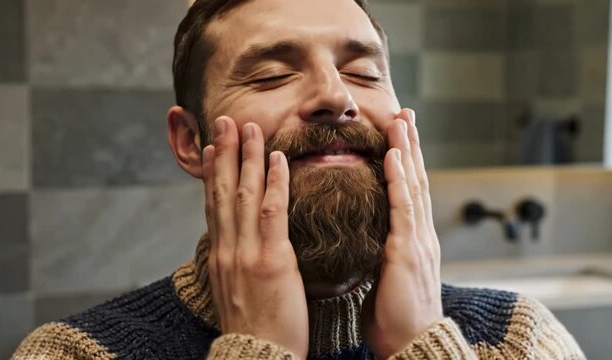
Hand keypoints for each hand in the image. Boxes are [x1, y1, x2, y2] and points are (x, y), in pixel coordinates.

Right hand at [202, 117, 308, 357]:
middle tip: (225, 121)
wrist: (257, 359)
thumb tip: (237, 246)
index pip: (214, 205)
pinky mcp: (271, 261)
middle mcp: (228, 249)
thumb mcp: (233, 292)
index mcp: (220, 256)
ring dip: (246, 157)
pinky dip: (274, 183)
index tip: (213, 147)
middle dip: (224, 153)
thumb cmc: (254, 330)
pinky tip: (278, 160)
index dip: (213, 173)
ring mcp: (246, 253)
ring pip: (244, 195)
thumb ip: (235, 264)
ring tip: (247, 127)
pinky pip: (273, 213)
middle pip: (223, 191)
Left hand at [362, 109, 443, 358]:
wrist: (412, 345)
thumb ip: (384, 257)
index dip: (406, 162)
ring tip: (401, 120)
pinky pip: (403, 208)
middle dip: (410, 145)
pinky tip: (395, 156)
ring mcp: (417, 241)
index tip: (399, 136)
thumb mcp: (388, 279)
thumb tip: (373, 248)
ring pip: (413, 185)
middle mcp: (420, 235)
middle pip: (416, 179)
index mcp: (413, 241)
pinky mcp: (407, 252)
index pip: (410, 192)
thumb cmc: (396, 318)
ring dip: (407, 150)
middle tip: (405, 113)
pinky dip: (400, 179)